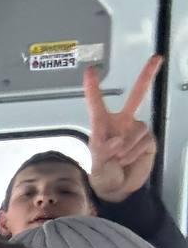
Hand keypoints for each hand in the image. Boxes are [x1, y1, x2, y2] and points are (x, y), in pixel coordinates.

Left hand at [85, 55, 162, 202]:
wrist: (118, 189)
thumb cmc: (103, 174)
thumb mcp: (97, 163)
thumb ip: (104, 149)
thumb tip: (118, 139)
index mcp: (102, 125)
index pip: (97, 104)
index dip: (93, 88)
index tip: (90, 70)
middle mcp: (121, 123)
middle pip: (137, 95)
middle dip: (147, 76)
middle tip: (157, 58)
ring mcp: (136, 130)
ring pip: (138, 128)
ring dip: (128, 147)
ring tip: (119, 159)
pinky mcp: (148, 140)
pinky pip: (145, 140)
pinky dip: (135, 152)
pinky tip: (129, 160)